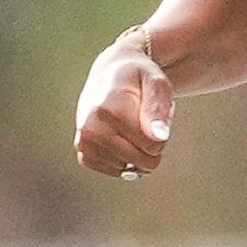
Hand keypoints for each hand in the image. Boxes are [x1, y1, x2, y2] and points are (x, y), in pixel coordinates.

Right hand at [73, 31, 173, 179]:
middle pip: (144, 161)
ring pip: (131, 169)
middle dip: (151, 145)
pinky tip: (121, 138)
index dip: (161, 133)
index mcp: (107, 111)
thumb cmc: (138, 78)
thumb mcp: (155, 82)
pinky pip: (118, 171)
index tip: (152, 113)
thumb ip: (158, 108)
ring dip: (137, 151)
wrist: (109, 75)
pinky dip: (125, 159)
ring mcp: (85, 144)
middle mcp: (91, 129)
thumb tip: (159, 136)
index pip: (153, 145)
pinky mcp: (84, 155)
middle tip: (143, 121)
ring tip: (130, 126)